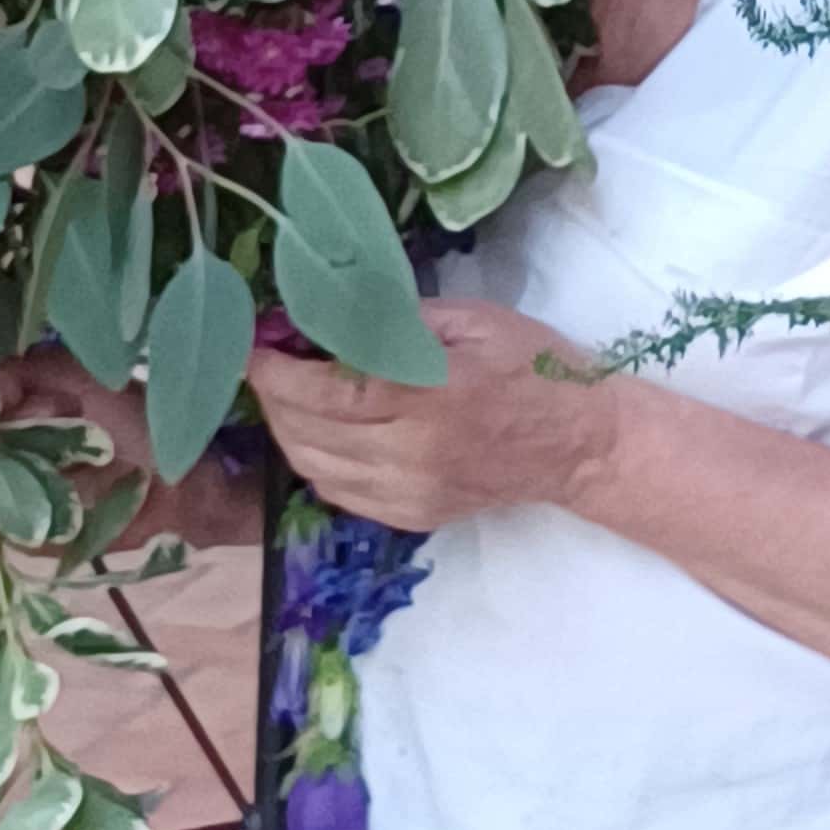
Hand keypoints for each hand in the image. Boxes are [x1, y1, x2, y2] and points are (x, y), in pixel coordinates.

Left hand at [254, 299, 612, 535]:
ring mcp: (409, 494)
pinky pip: (342, 493)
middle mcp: (410, 454)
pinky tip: (320, 432)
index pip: (325, 392)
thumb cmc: (532, 364)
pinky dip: (316, 462)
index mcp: (428, 396)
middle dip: (274, 398)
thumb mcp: (472, 319)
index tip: (251, 344)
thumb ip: (399, 319)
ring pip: (316, 471)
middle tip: (265, 362)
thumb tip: (331, 312)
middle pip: (310, 434)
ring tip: (285, 395)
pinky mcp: (413, 517)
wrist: (578, 443)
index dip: (277, 372)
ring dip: (288, 432)